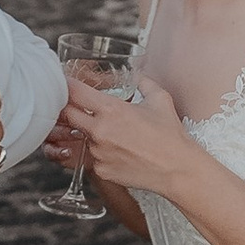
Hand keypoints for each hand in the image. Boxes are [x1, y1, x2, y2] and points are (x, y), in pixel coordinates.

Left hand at [61, 68, 191, 200]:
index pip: (74, 92)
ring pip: (82, 137)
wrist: (177, 169)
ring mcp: (98, 152)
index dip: (67, 85)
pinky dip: (101, 153)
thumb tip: (139, 75)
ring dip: (90, 133)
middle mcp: (99, 131)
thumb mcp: (160, 100)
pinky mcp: (100, 170)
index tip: (66, 83)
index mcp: (111, 110)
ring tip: (115, 135)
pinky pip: (92, 157)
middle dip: (70, 109)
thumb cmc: (170, 137)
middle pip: (66, 114)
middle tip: (79, 107)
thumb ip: (145, 83)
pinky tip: (120, 152)